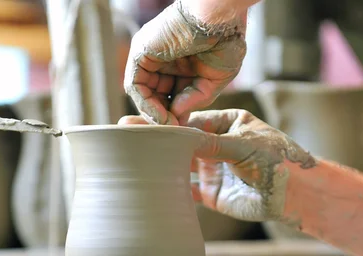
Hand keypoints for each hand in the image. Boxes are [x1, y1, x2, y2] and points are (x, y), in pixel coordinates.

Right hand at [118, 110, 315, 221]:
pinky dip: (168, 189)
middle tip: (124, 133)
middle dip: (155, 140)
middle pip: (179, 143)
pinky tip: (146, 186)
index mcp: (226, 124)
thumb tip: (176, 137)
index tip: (142, 120)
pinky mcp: (211, 194)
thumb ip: (210, 143)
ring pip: (178, 165)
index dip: (167, 123)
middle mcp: (216, 146)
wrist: (295, 195)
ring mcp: (212, 170)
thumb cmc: (277, 160)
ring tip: (128, 158)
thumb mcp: (243, 145)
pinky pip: (184, 191)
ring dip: (157, 163)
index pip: (190, 122)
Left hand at [124, 1, 246, 124]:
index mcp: (182, 63)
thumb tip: (177, 116)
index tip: (184, 129)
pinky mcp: (140, 53)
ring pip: (143, 93)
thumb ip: (196, 98)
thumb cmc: (226, 39)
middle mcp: (164, 60)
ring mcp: (150, 56)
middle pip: (155, 96)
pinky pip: (135, 86)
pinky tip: (161, 115)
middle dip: (164, 116)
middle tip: (174, 131)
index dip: (176, 114)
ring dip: (154, 114)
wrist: (221, 17)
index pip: (171, 95)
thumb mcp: (215, 79)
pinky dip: (146, 105)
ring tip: (169, 126)